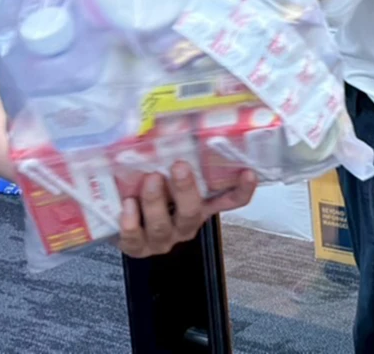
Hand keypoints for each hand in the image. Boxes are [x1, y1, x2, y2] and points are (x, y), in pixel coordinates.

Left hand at [119, 163, 257, 257]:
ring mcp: (162, 239)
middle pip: (192, 213)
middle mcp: (185, 224)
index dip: (242, 190)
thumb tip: (175, 123)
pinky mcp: (137, 248)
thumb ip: (177, 160)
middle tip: (179, 166)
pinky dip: (131, 223)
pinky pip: (135, 239)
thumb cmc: (152, 194)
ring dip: (155, 202)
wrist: (125, 225)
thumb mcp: (169, 178)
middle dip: (186, 190)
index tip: (248, 172)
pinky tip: (129, 205)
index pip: (230, 201)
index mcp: (200, 207)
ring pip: (162, 226)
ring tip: (150, 179)